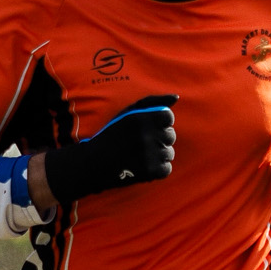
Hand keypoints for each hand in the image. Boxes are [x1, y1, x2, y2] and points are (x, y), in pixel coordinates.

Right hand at [42, 98, 176, 204]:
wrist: (94, 164)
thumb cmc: (112, 135)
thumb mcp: (128, 113)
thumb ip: (153, 102)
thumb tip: (176, 97)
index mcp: (140, 119)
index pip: (168, 117)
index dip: (160, 123)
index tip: (149, 128)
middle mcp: (145, 136)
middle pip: (171, 135)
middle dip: (159, 139)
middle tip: (141, 143)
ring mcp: (148, 155)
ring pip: (169, 153)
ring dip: (158, 155)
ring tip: (141, 155)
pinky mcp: (149, 172)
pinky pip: (166, 169)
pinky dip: (158, 169)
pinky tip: (144, 165)